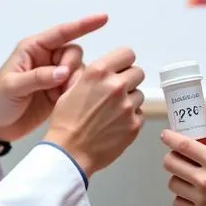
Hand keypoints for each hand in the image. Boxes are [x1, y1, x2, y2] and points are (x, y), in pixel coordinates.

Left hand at [0, 14, 107, 142]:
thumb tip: (64, 72)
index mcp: (33, 49)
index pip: (62, 33)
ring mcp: (53, 76)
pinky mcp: (59, 93)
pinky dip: (73, 94)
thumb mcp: (13, 86)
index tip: (103, 18)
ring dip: (73, 83)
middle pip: (73, 53)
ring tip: (58, 97)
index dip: (83, 25)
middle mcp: (46, 59)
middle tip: (61, 86)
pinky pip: (76, 87)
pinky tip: (60, 103)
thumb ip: (39, 77)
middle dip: (72, 67)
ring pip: (78, 71)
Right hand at [43, 47, 144, 177]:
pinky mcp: (134, 124)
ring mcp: (127, 105)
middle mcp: (115, 85)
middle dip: (129, 80)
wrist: (69, 152)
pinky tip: (115, 124)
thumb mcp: (70, 88)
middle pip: (138, 72)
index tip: (121, 68)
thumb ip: (90, 75)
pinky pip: (140, 114)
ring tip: (113, 112)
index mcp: (98, 72)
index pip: (127, 54)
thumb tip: (104, 70)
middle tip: (117, 92)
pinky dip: (131, 118)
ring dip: (130, 100)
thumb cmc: (66, 123)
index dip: (124, 62)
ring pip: (139, 94)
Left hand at [162, 110, 205, 205]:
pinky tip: (193, 191)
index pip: (183, 145)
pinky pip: (177, 202)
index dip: (170, 137)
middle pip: (170, 163)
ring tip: (190, 174)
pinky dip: (181, 196)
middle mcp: (205, 180)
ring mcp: (201, 199)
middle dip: (172, 155)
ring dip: (177, 175)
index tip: (166, 134)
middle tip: (182, 155)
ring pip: (172, 182)